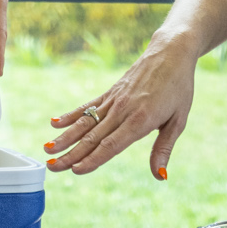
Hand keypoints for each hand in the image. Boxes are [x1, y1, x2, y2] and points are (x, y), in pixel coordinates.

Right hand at [44, 32, 196, 177]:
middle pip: (92, 137)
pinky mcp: (111, 91)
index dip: (93, 159)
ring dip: (66, 137)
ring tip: (47, 148)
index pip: (111, 145)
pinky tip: (55, 122)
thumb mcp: (178, 120)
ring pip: (85, 122)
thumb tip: (159, 176)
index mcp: (140, 120)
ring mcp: (114, 99)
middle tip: (52, 167)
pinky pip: (88, 106)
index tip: (75, 171)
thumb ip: (164, 148)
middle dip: (71, 154)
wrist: (171, 51)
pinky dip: (71, 115)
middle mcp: (122, 109)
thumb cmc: (179, 87)